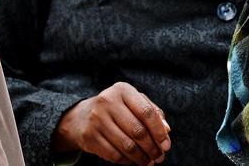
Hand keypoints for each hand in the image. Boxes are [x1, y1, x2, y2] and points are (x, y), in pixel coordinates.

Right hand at [51, 82, 170, 164]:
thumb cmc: (116, 108)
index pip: (146, 112)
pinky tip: (134, 162)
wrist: (82, 116)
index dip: (159, 131)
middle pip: (138, 131)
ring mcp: (96, 120)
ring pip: (126, 146)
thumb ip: (152, 111)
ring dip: (141, 157)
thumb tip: (166, 130)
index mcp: (122, 90)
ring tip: (150, 162)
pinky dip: (127, 162)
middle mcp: (107, 102)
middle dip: (152, 147)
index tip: (166, 144)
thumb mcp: (133, 102)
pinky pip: (114, 155)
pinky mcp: (89, 137)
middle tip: (160, 157)